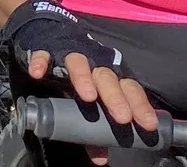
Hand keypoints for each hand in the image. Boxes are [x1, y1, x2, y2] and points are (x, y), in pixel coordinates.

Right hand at [6, 0, 156, 136]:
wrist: (47, 33)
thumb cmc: (74, 73)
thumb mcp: (87, 99)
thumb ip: (93, 128)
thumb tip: (101, 158)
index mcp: (107, 75)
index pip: (129, 88)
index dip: (140, 105)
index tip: (149, 125)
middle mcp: (92, 62)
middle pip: (107, 77)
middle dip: (116, 97)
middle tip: (123, 117)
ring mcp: (69, 53)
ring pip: (78, 62)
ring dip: (84, 78)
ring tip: (88, 97)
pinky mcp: (45, 48)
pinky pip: (43, 54)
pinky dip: (41, 62)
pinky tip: (38, 73)